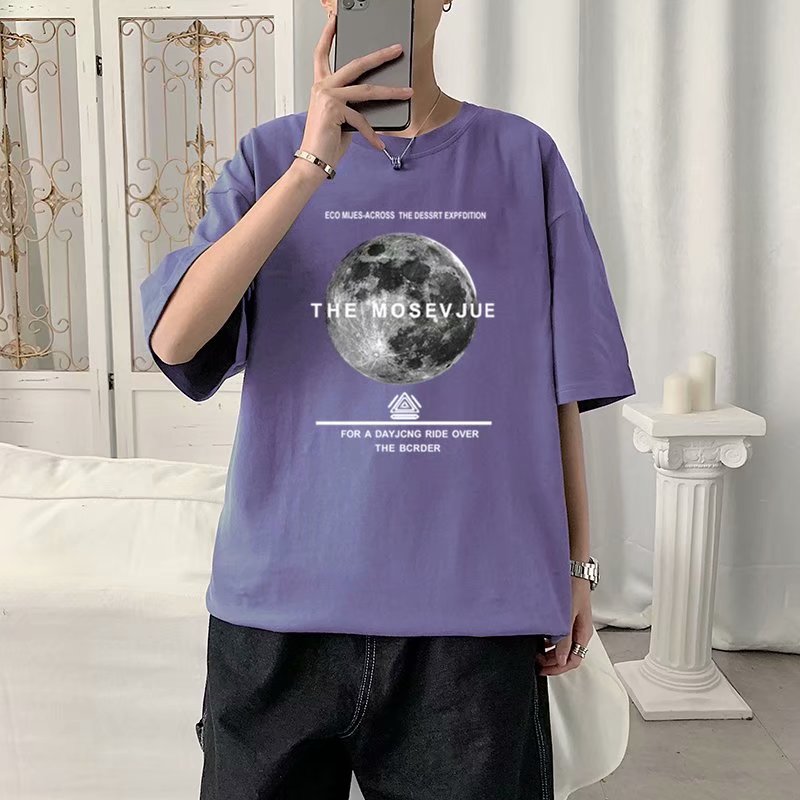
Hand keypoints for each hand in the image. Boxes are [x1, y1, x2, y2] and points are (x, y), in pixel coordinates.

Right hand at [301, 9, 413, 168]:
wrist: (312, 162)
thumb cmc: (325, 143)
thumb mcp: (341, 119)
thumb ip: (352, 105)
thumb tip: (374, 102)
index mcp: (321, 86)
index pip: (321, 54)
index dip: (328, 35)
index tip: (335, 20)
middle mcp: (322, 87)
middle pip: (356, 64)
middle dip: (380, 56)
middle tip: (397, 49)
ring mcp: (327, 96)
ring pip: (367, 90)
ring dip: (391, 91)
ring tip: (408, 92)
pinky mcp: (334, 110)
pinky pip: (362, 119)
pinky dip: (372, 134)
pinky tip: (379, 145)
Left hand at [535, 576, 592, 675]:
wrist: (574, 569)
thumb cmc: (574, 588)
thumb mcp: (568, 615)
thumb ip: (565, 638)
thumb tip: (562, 659)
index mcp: (583, 633)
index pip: (574, 660)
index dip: (558, 669)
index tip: (543, 670)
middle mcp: (580, 631)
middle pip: (568, 656)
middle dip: (553, 662)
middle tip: (537, 662)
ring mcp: (574, 625)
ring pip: (564, 647)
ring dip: (551, 652)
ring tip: (537, 651)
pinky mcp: (568, 618)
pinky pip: (560, 636)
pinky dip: (550, 641)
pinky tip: (541, 637)